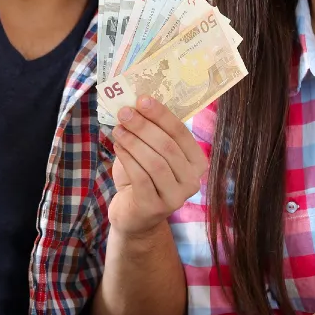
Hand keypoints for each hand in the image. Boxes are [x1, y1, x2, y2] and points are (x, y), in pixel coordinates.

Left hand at [108, 97, 207, 237]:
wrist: (135, 215)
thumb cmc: (144, 177)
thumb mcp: (153, 153)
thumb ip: (153, 132)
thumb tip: (138, 102)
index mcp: (197, 162)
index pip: (181, 133)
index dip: (162, 115)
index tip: (142, 99)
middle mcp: (192, 181)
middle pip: (167, 146)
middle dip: (144, 126)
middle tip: (125, 112)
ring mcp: (176, 197)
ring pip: (154, 162)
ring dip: (134, 141)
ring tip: (118, 129)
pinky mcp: (155, 207)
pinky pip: (141, 177)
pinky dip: (127, 158)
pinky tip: (117, 147)